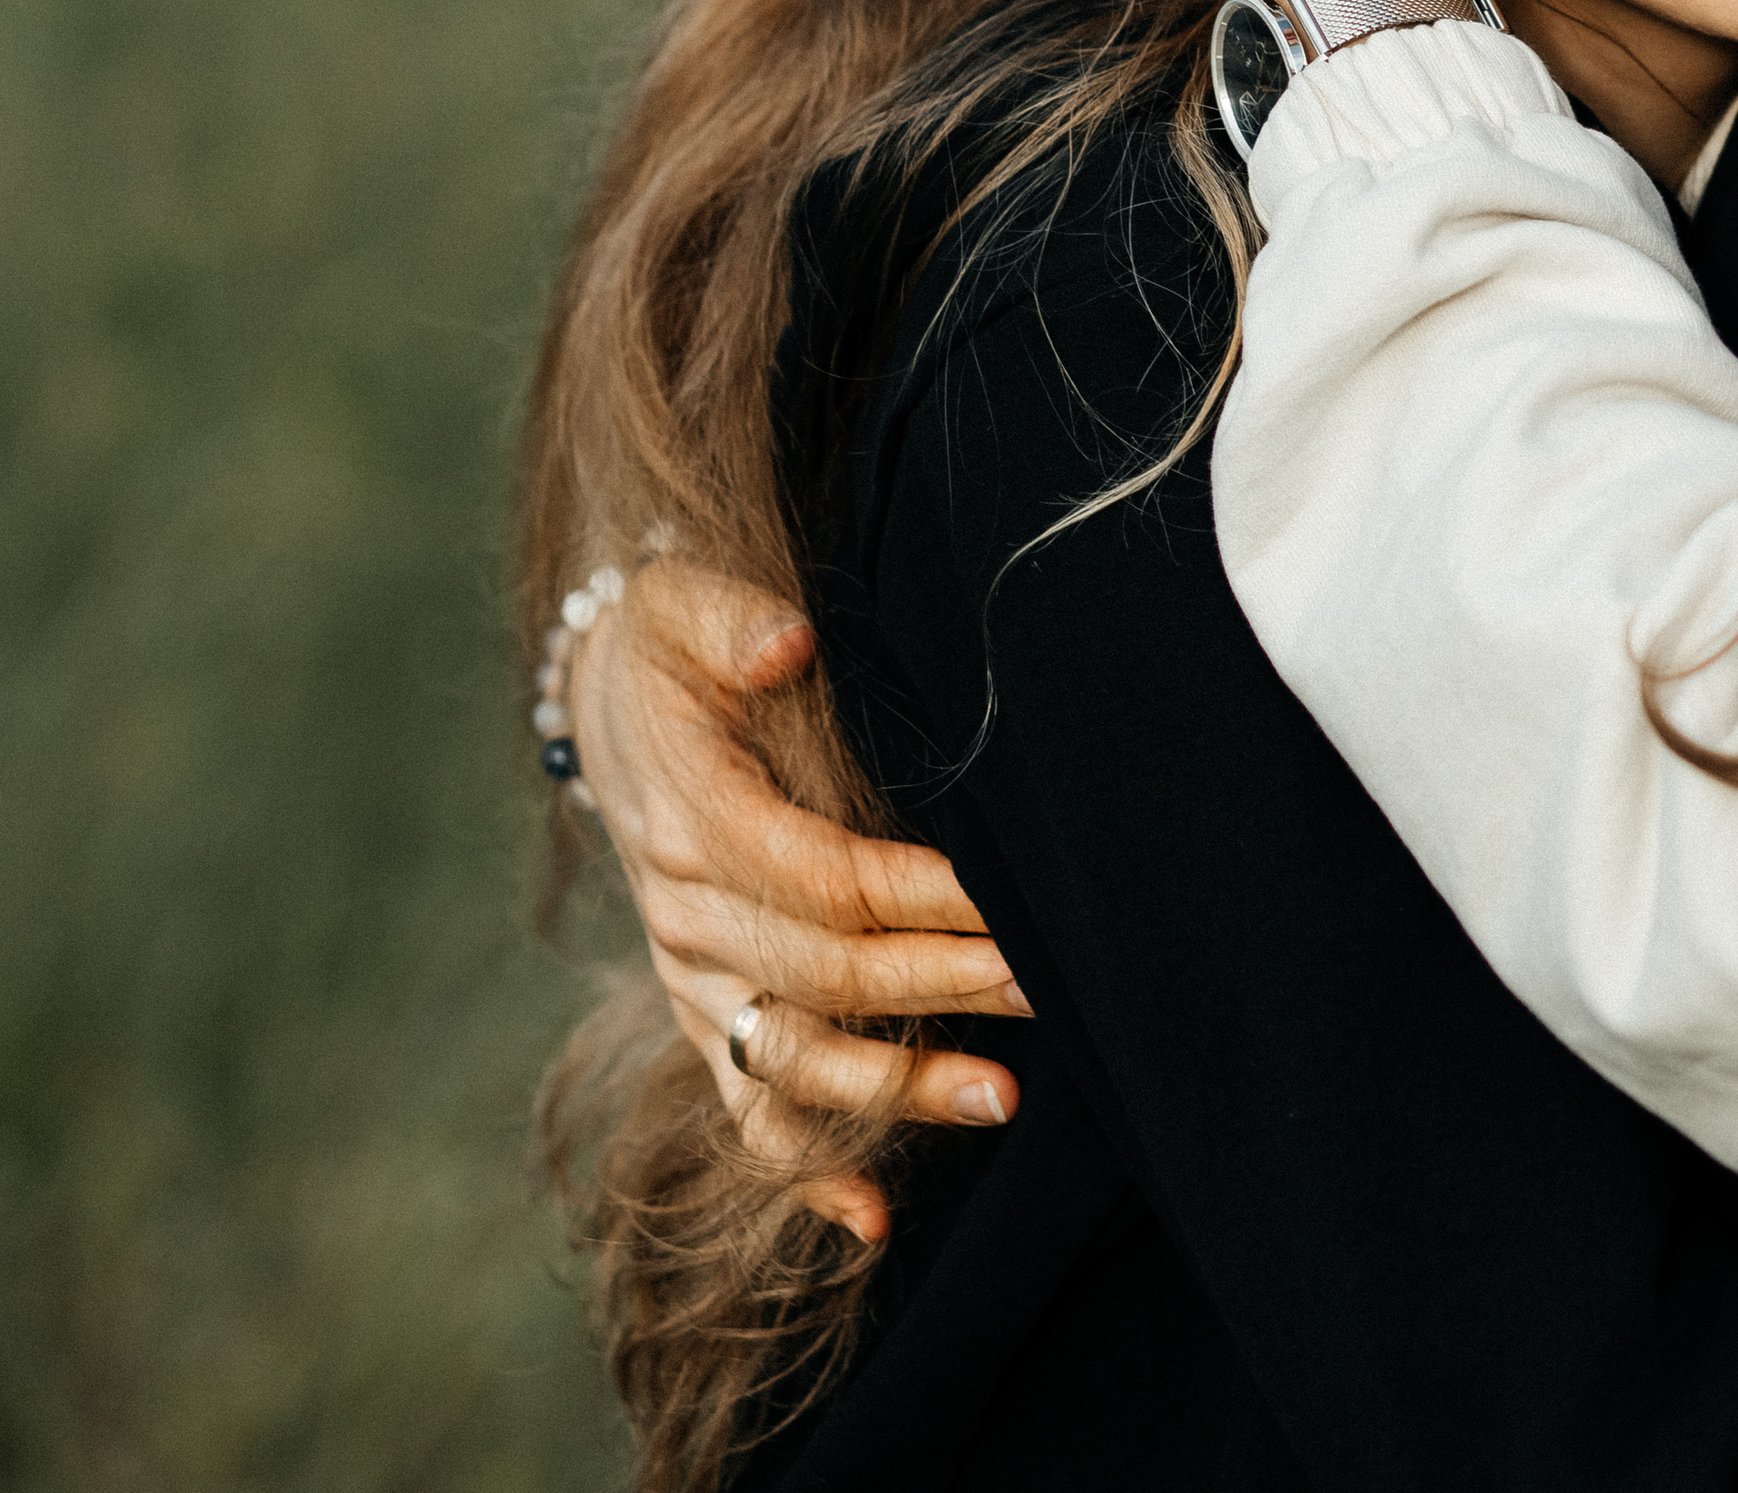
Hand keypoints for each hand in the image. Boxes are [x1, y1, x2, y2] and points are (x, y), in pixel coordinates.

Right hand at [574, 558, 1029, 1242]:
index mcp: (693, 820)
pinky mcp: (705, 1011)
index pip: (821, 878)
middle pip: (824, 974)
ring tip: (1003, 1097)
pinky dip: (806, 1171)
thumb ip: (734, 621)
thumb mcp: (682, 605)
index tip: (1006, 905)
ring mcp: (691, 976)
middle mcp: (685, 916)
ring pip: (793, 1060)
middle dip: (941, 987)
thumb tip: (788, 644)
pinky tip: (874, 1221)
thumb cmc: (665, 647)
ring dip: (897, 1087)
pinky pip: (748, 1109)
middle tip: (1044, 993)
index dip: (917, 897)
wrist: (603, 704)